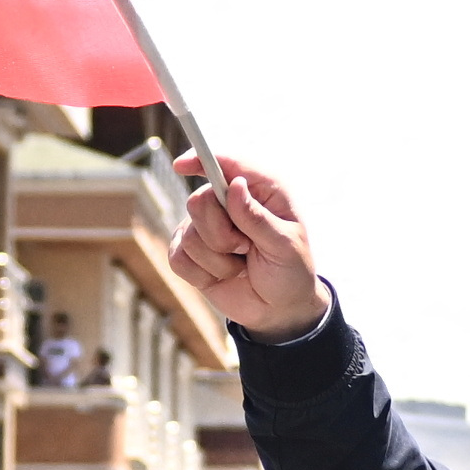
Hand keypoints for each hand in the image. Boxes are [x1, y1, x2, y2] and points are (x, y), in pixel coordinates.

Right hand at [167, 153, 329, 339]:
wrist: (280, 309)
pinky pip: (178, 257)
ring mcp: (206, 226)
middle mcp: (229, 202)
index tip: (182, 166)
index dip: (200, 160)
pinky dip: (202, 274)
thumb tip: (235, 186)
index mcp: (260, 190)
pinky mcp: (190, 251)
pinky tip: (222, 275)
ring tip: (240, 265)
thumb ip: (258, 218)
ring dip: (218, 260)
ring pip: (188, 234)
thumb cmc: (290, 272)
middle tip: (246, 248)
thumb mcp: (285, 245)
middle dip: (221, 234)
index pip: (225, 163)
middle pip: (199, 201)